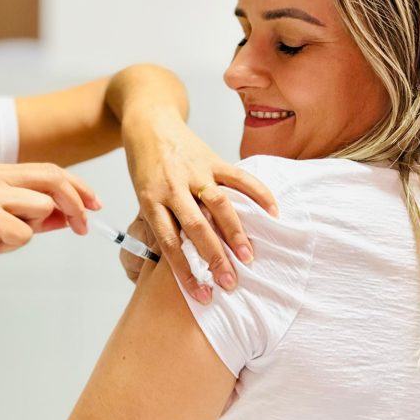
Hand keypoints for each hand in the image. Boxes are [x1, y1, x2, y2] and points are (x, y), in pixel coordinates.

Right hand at [0, 163, 100, 293]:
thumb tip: (70, 214)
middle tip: (84, 227)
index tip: (95, 204)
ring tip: (0, 240)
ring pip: (42, 208)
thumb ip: (35, 216)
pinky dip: (12, 246)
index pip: (49, 171)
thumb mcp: (3, 224)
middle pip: (53, 180)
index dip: (78, 187)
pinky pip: (24, 233)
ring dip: (30, 231)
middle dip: (76, 204)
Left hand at [123, 108, 277, 303]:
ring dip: (235, 232)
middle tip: (231, 283)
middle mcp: (173, 187)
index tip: (201, 295)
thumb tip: (183, 262)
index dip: (185, 272)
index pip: (169, 243)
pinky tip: (274, 212)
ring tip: (249, 257)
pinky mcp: (213, 158)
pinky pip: (238, 177)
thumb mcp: (145, 197)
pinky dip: (258, 193)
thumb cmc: (146, 169)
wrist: (148, 124)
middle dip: (215, 258)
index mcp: (151, 201)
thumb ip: (164, 223)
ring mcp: (194, 172)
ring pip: (218, 205)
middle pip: (196, 228)